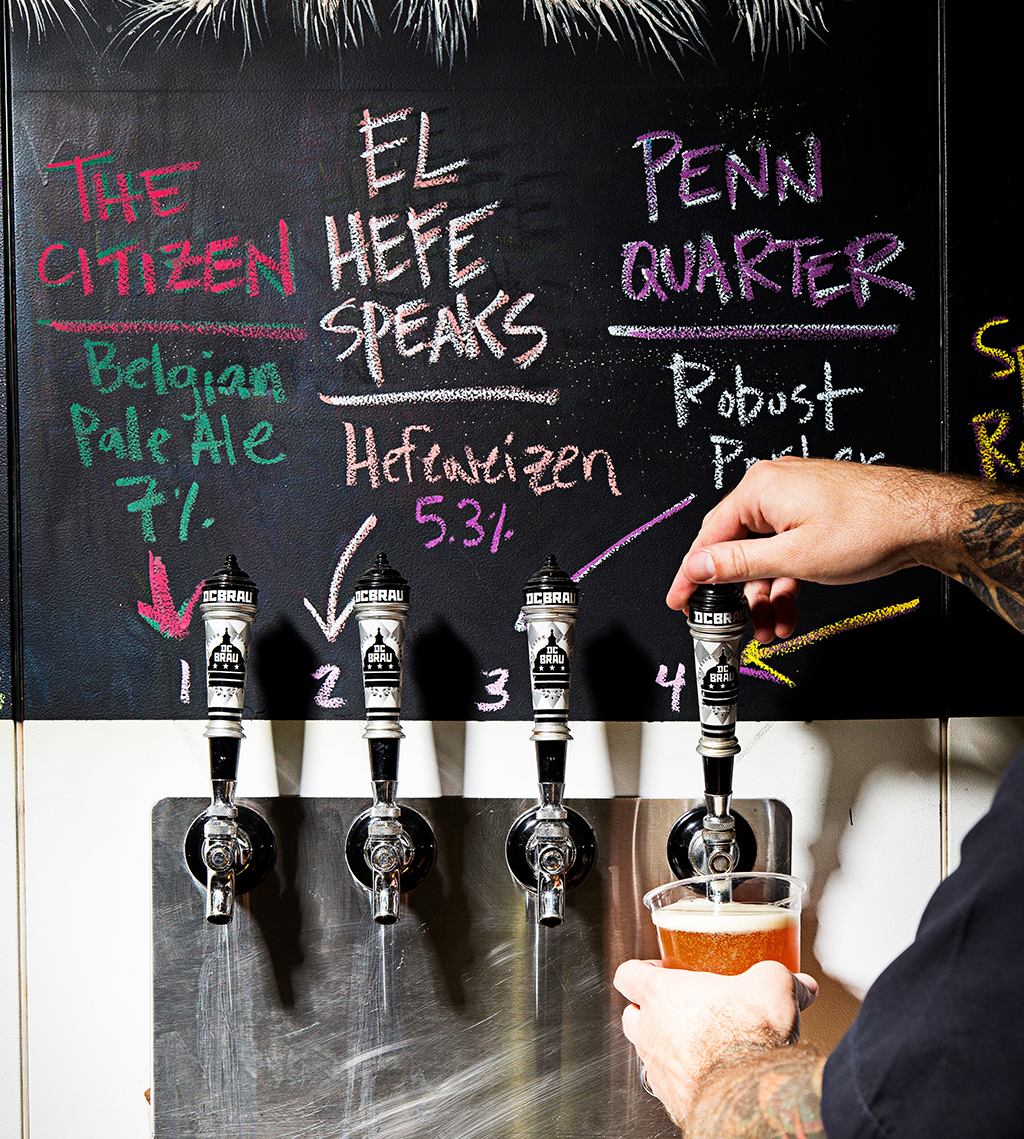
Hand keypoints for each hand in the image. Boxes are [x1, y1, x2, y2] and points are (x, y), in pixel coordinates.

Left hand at [613, 959, 817, 1126]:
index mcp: (661, 995)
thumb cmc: (749, 1035)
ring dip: (665, 1045)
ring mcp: (659, 1070)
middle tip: (678, 1006)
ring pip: (648, 1052)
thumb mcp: (773, 988)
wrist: (751, 1095)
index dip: (640, 969)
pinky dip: (683, 1077)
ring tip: (696, 1042)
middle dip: (648, 1010)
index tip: (660, 969)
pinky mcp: (673, 1101)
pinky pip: (669, 1085)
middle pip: (630, 1016)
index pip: (628, 974)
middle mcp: (651, 1032)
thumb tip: (803, 985)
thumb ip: (784, 980)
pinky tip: (709, 1074)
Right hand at [667, 458, 967, 642]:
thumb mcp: (793, 557)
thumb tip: (698, 566)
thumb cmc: (871, 527)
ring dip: (765, 593)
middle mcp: (775, 487)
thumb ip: (738, 564)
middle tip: (730, 623)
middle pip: (737, 547)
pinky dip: (784, 579)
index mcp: (761, 488)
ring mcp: (796, 499)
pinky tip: (787, 609)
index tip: (681, 599)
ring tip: (770, 627)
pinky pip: (785, 549)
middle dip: (737, 593)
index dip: (693, 574)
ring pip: (764, 553)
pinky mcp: (814, 512)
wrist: (925, 519)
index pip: (710, 536)